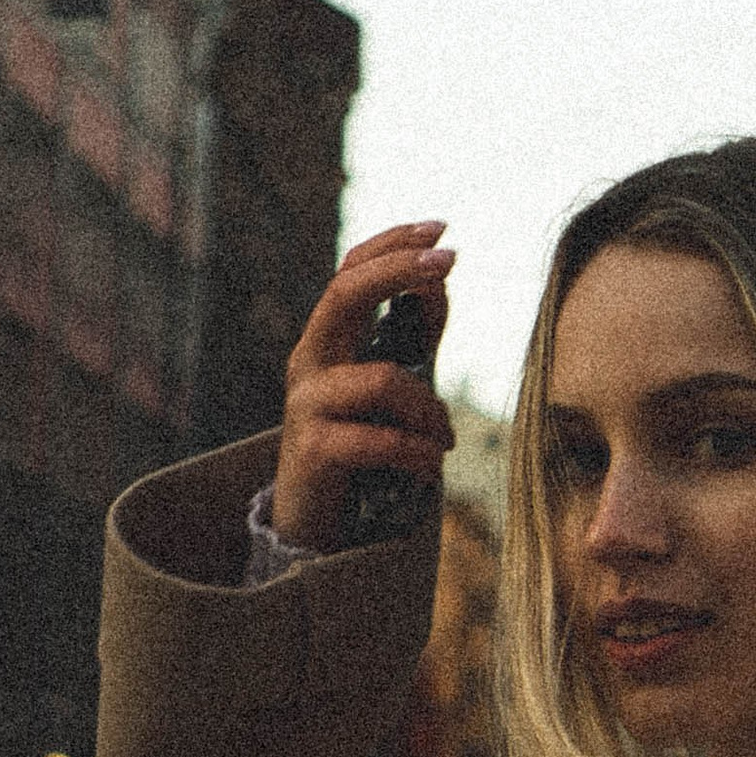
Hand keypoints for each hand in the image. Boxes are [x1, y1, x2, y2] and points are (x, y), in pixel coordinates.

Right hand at [275, 221, 457, 551]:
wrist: (316, 525)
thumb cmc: (360, 450)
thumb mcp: (391, 387)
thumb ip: (414, 336)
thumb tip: (441, 280)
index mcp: (328, 342)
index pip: (349, 272)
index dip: (391, 244)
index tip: (442, 231)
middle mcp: (309, 363)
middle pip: (344, 294)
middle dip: (398, 270)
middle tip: (450, 264)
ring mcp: (306, 406)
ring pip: (382, 379)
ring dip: (430, 409)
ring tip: (445, 439)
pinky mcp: (312, 451)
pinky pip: (380, 440)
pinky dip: (418, 452)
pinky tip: (431, 466)